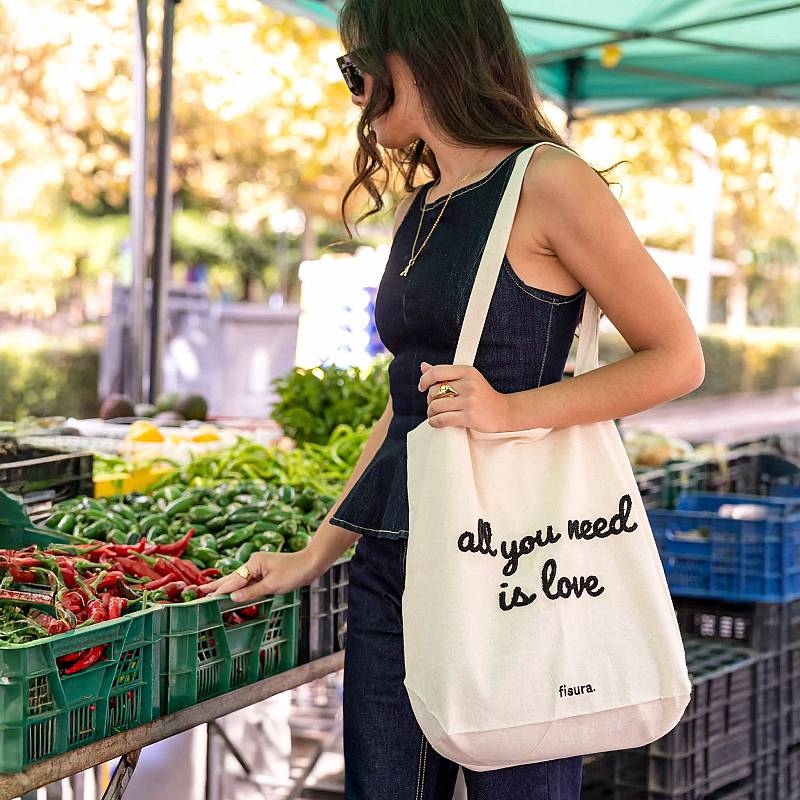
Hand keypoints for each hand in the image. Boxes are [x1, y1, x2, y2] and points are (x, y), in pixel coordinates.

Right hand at [200, 550, 320, 601]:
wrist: (311, 564)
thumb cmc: (294, 573)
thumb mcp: (272, 585)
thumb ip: (251, 592)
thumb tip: (231, 597)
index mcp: (254, 563)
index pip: (234, 580)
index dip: (220, 589)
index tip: (205, 595)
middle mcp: (254, 563)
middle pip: (233, 577)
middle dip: (218, 585)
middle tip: (200, 590)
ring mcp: (259, 566)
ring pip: (240, 579)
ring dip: (226, 586)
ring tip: (210, 591)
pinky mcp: (265, 571)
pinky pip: (248, 580)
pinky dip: (239, 586)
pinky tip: (232, 590)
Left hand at [418, 361, 509, 431]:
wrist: (504, 412)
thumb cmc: (484, 396)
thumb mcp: (467, 379)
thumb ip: (445, 373)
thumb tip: (423, 366)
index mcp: (467, 371)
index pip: (437, 372)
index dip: (424, 379)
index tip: (422, 387)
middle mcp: (468, 384)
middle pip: (434, 391)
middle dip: (430, 399)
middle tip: (434, 405)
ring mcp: (469, 400)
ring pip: (435, 406)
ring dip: (431, 413)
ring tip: (435, 414)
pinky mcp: (469, 416)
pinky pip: (442, 419)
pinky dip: (435, 422)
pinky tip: (436, 422)